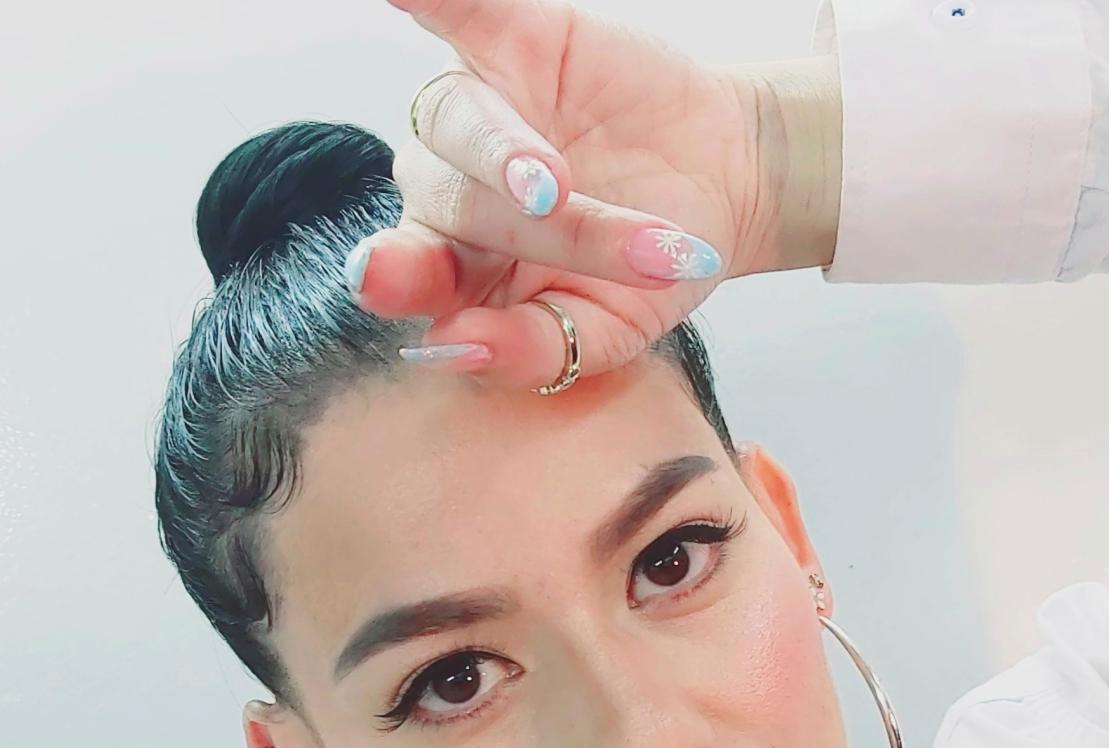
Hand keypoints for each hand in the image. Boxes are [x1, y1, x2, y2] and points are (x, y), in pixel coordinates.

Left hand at [353, 0, 802, 390]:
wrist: (727, 183)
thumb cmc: (656, 269)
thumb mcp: (610, 330)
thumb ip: (532, 352)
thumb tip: (449, 348)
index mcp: (455, 268)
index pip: (407, 273)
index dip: (396, 275)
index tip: (381, 278)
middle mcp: (446, 185)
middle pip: (452, 203)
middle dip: (527, 229)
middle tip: (594, 236)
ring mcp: (472, 107)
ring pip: (456, 124)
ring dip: (500, 153)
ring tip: (552, 184)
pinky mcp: (509, 36)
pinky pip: (455, 10)